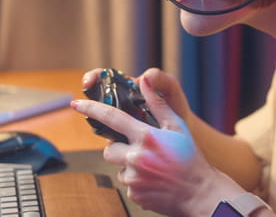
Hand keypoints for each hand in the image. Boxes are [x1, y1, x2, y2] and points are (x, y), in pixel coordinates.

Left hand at [71, 75, 244, 215]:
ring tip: (152, 166)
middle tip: (139, 149)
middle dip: (119, 148)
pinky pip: (127, 183)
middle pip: (109, 149)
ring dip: (129, 165)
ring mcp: (134, 178)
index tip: (76, 104)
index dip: (91, 109)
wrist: (200, 193)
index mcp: (146, 137)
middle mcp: (136, 157)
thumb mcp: (177, 127)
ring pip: (118, 167)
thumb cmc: (190, 157)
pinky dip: (136, 181)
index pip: (112, 118)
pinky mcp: (134, 194)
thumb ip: (157, 104)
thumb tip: (145, 80)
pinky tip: (153, 179)